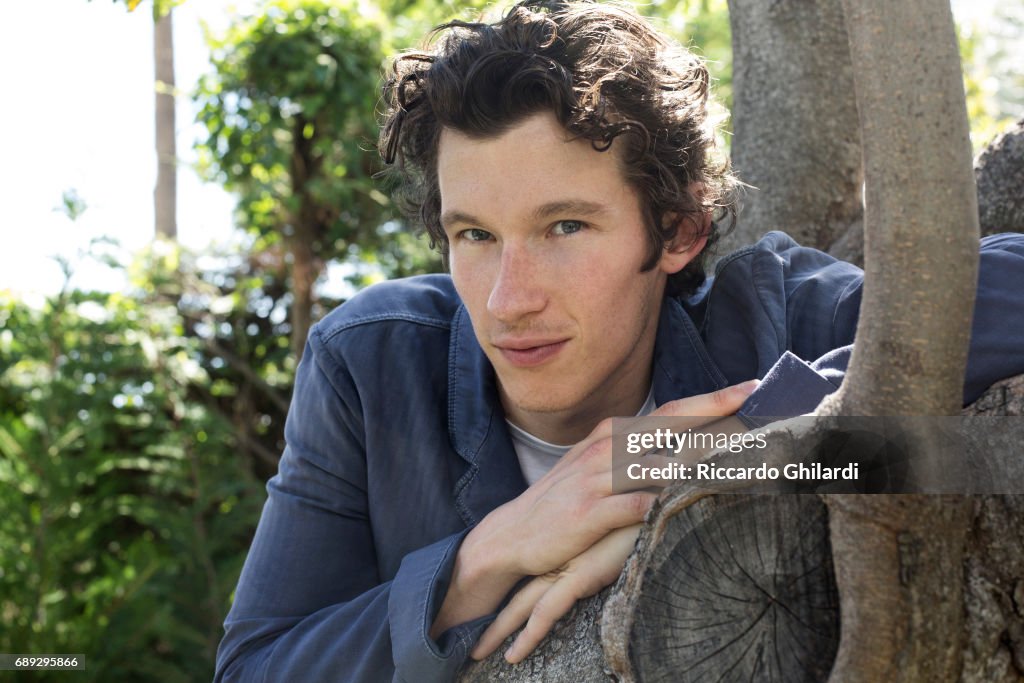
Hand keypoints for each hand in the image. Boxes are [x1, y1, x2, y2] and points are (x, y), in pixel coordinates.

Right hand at [430, 380, 758, 637]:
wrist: (511, 535)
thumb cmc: (564, 503)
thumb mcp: (598, 471)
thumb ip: (637, 460)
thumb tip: (687, 456)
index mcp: (612, 435)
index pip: (671, 411)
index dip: (712, 399)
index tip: (753, 388)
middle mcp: (607, 448)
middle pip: (672, 426)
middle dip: (718, 414)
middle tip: (760, 404)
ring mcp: (597, 478)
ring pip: (662, 464)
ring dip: (705, 462)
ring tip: (748, 460)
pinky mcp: (589, 511)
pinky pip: (640, 506)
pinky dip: (670, 505)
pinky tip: (697, 506)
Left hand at [470, 523, 641, 662]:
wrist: (655, 496)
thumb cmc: (645, 511)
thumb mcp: (624, 530)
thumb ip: (612, 540)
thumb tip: (613, 551)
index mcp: (566, 546)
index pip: (530, 571)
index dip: (508, 589)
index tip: (489, 609)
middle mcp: (559, 555)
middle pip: (516, 589)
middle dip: (493, 616)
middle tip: (472, 638)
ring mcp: (566, 565)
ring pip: (521, 605)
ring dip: (498, 631)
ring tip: (477, 653)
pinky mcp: (579, 575)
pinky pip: (546, 613)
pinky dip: (528, 636)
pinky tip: (512, 656)